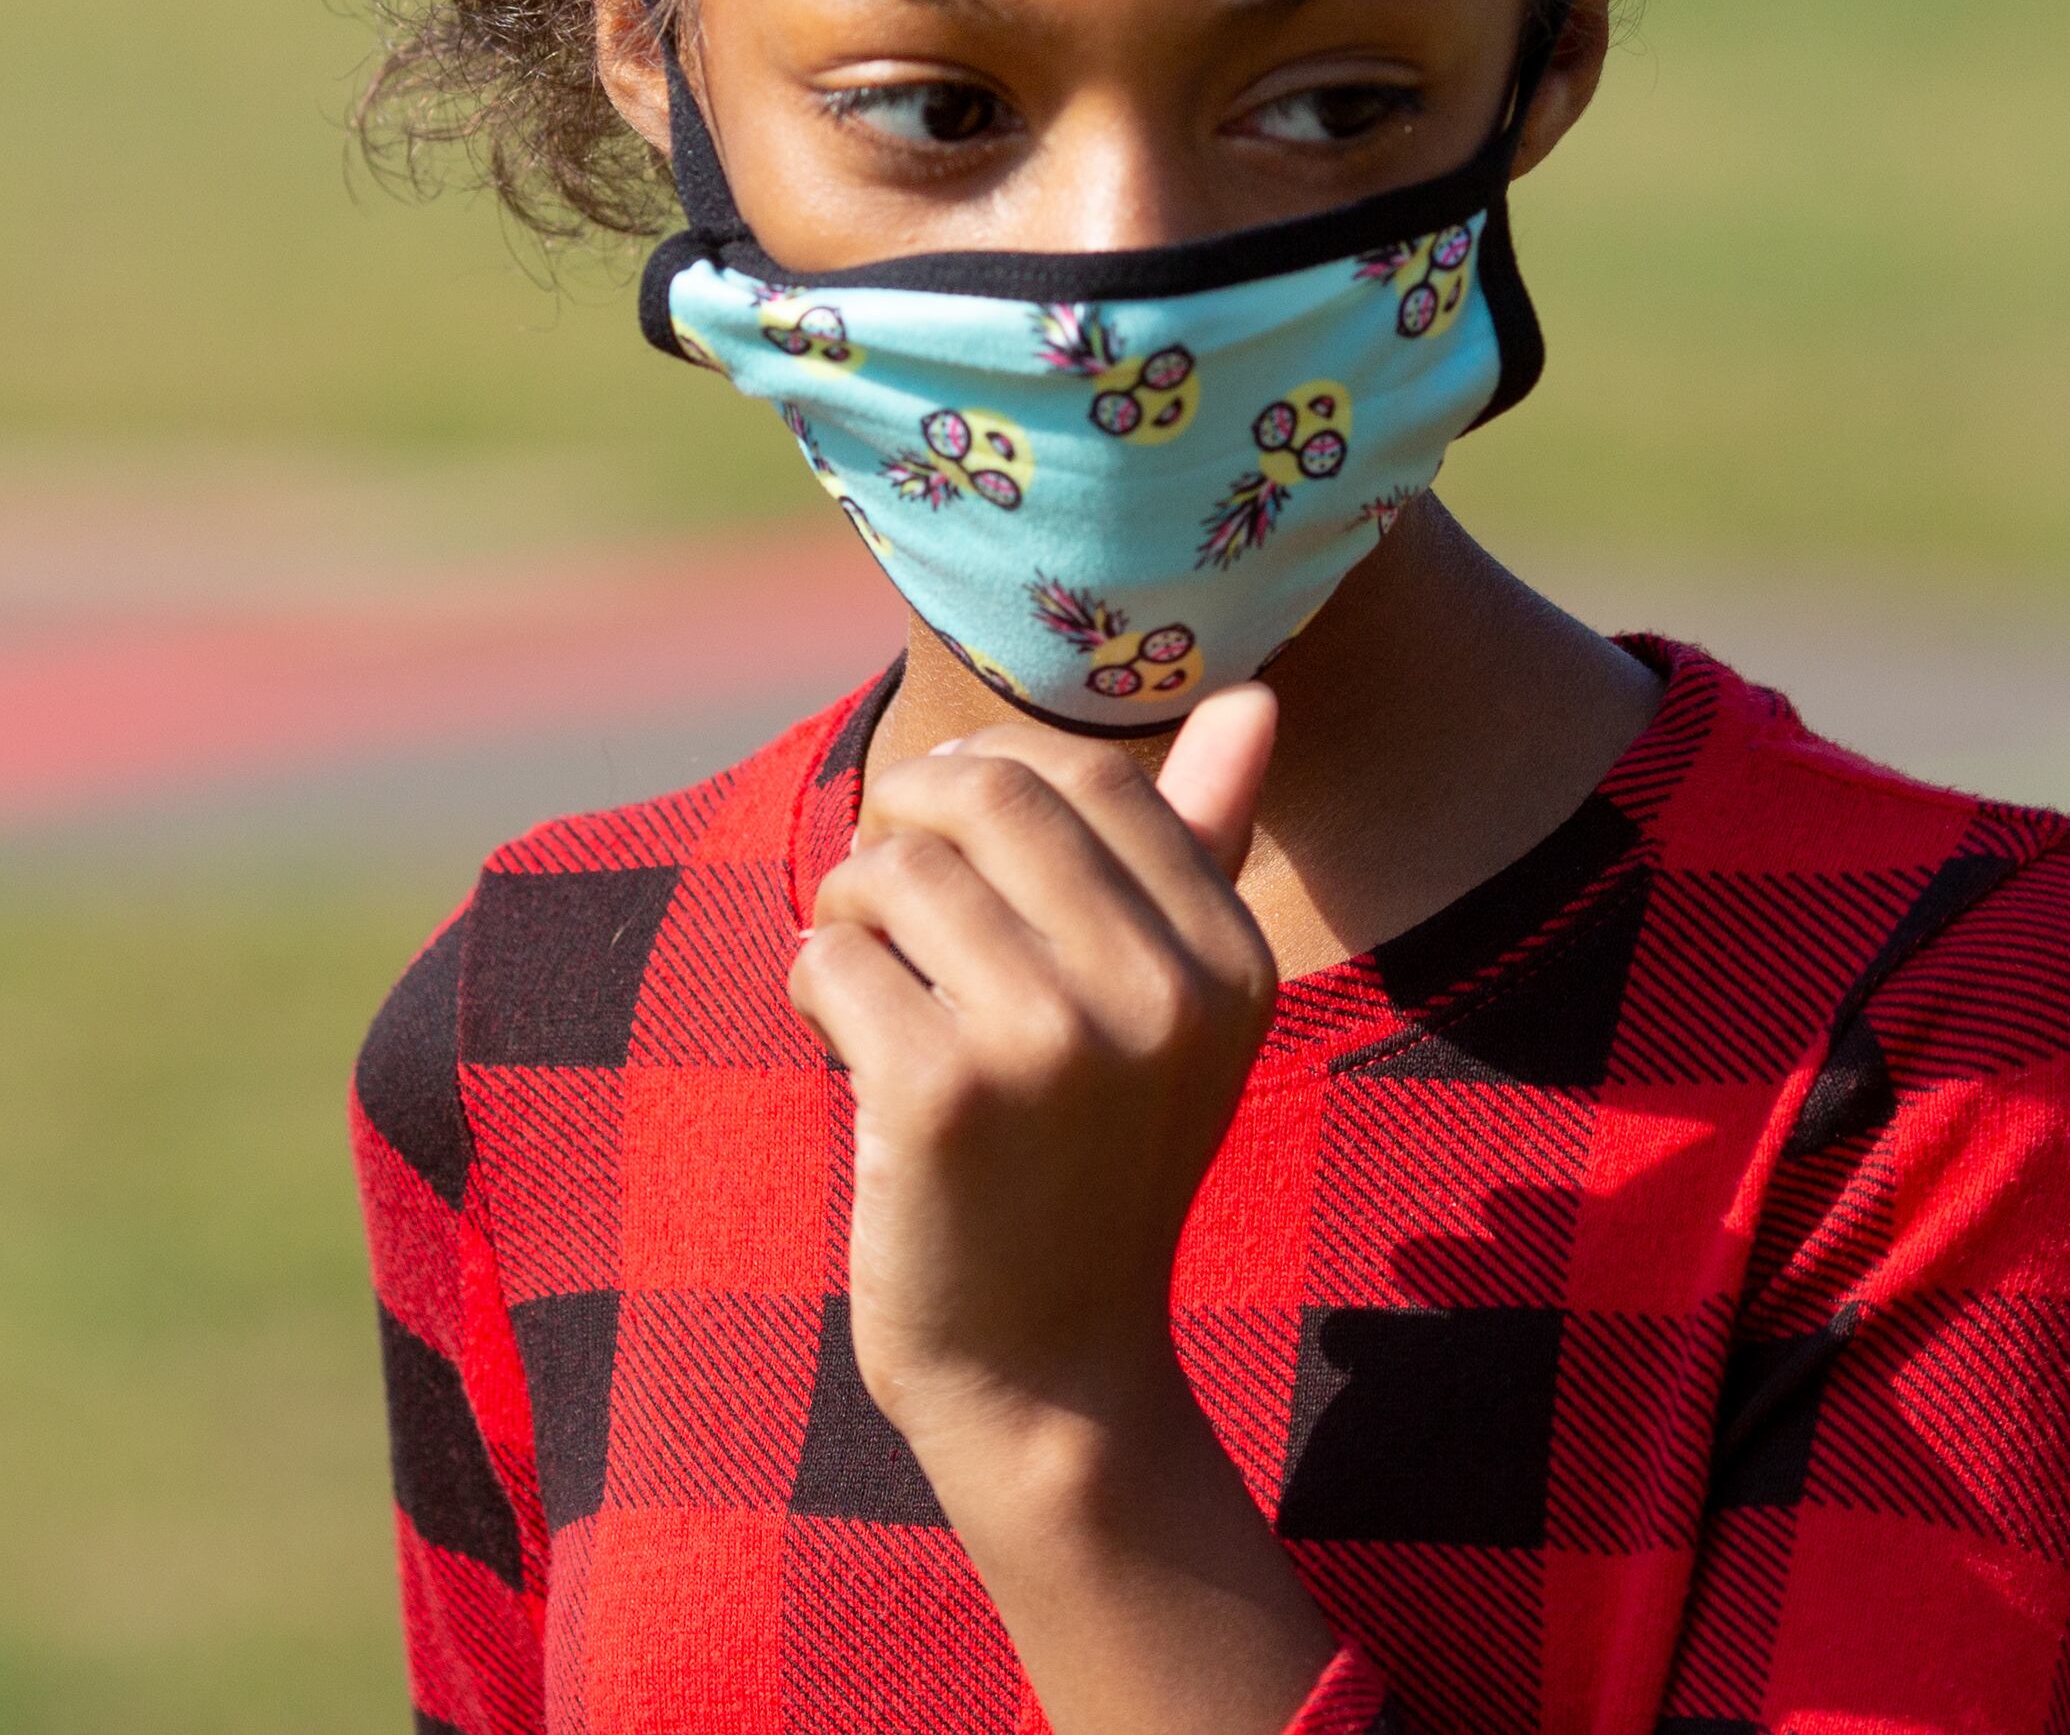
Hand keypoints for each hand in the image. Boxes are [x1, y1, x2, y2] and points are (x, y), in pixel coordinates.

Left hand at [791, 685, 1281, 1444]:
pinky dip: (814, 984)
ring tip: (864, 974)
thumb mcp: (1177, 1017)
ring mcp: (1054, 1044)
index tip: (948, 835)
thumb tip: (1255, 698)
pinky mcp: (943, 1095)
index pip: (1094, 775)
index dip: (990, 778)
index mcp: (1230, 962)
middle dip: (908, 813)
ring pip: (898, 871)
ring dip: (850, 908)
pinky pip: (833, 957)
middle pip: (991, 794)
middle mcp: (1161, 994)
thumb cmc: (1092, 1167)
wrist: (1046, 1372)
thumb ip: (1205, 850)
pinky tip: (842, 1044)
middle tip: (884, 884)